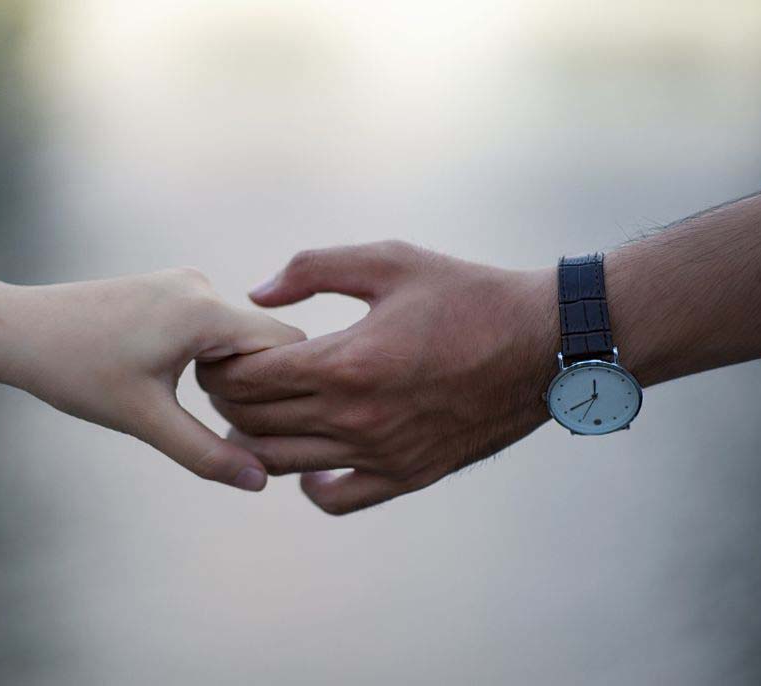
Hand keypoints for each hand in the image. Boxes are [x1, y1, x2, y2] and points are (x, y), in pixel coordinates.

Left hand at [0, 268, 304, 491]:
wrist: (18, 330)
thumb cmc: (76, 371)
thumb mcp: (144, 420)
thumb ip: (206, 453)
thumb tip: (259, 482)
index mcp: (205, 310)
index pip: (289, 345)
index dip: (285, 389)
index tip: (258, 425)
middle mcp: (203, 286)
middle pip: (266, 342)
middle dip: (256, 385)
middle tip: (221, 422)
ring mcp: (186, 283)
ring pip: (239, 337)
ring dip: (231, 373)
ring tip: (188, 401)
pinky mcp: (171, 288)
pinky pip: (215, 326)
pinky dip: (210, 357)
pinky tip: (174, 381)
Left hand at [197, 241, 557, 513]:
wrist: (542, 344)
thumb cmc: (466, 294)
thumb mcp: (390, 261)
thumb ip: (314, 269)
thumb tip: (257, 294)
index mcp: (346, 362)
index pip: (248, 378)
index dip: (219, 366)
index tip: (218, 352)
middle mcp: (356, 418)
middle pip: (254, 422)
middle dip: (226, 399)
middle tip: (225, 379)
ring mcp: (380, 454)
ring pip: (281, 463)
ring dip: (253, 440)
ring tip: (253, 413)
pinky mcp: (406, 476)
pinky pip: (336, 499)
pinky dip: (308, 485)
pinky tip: (307, 462)